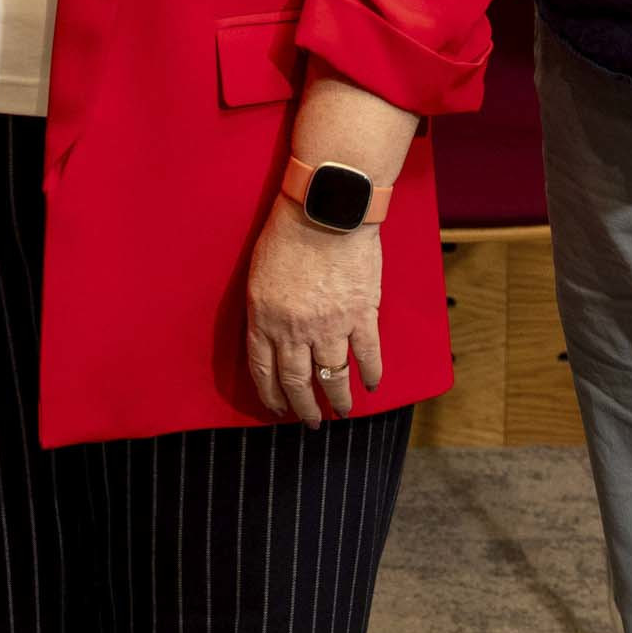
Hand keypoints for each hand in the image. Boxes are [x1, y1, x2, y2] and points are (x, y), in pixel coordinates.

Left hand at [244, 192, 384, 426]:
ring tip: (343, 412)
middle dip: (303, 408)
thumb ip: (265, 310)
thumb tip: (273, 336)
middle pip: (297, 382)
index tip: (278, 408)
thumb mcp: (259, 274)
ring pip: (333, 376)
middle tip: (310, 423)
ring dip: (338, 399)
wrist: (325, 209)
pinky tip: (372, 385)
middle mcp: (294, 330)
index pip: (264, 370)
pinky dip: (371, 374)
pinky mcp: (361, 315)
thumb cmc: (287, 232)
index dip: (271, 395)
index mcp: (264, 318)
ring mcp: (330, 326)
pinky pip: (368, 355)